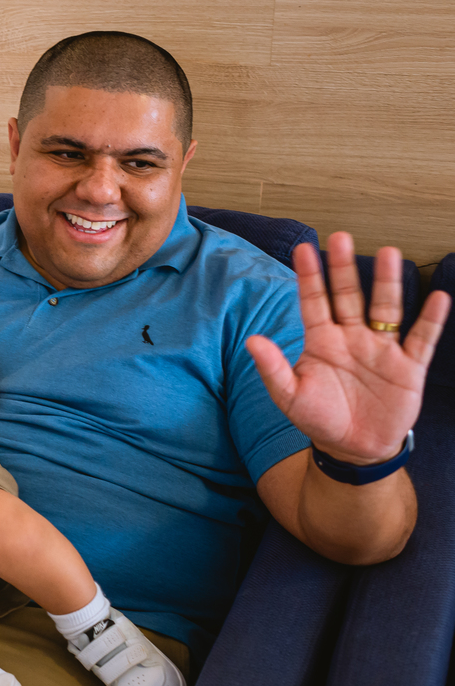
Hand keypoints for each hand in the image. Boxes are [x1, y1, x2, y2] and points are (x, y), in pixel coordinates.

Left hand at [247, 232, 450, 464]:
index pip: (314, 301)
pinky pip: (421, 339)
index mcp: (322, 341)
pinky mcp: (408, 367)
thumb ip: (273, 367)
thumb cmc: (318, 418)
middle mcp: (352, 337)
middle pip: (349, 295)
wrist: (352, 448)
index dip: (310, 276)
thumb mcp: (289, 396)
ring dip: (388, 283)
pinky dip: (430, 320)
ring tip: (390, 253)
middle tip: (341, 237)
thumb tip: (250, 340)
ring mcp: (381, 349)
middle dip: (345, 268)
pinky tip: (438, 298)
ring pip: (386, 309)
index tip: (304, 248)